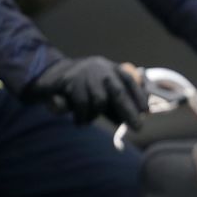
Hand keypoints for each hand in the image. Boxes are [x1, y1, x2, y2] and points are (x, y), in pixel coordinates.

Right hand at [27, 56, 148, 127]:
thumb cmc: (82, 87)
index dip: (139, 96)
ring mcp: (85, 74)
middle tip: (137, 128)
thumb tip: (131, 120)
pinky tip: (80, 121)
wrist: (50, 75)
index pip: (129, 81)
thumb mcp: (101, 89)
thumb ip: (115, 102)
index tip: (145, 111)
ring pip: (100, 101)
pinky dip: (82, 117)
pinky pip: (82, 105)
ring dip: (96, 115)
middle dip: (129, 112)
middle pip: (119, 93)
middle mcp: (100, 68)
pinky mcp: (70, 81)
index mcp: (110, 68)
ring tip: (88, 119)